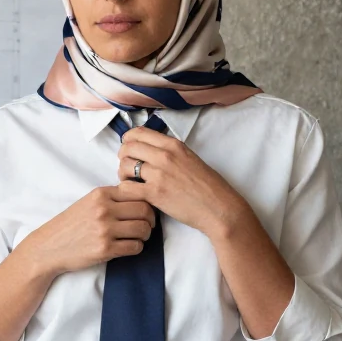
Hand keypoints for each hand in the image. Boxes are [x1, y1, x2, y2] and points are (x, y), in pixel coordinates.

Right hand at [19, 186, 156, 277]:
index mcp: (100, 194)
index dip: (147, 201)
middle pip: (144, 210)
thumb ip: (112, 197)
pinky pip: (135, 247)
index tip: (146, 210)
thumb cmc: (71, 225)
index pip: (137, 192)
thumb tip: (142, 197)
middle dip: (150, 219)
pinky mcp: (105, 249)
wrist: (50, 247)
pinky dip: (137, 247)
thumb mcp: (88, 202)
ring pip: (143, 229)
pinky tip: (129, 246)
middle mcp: (104, 209)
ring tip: (138, 237)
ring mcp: (105, 229)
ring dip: (145, 235)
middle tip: (147, 225)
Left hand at [116, 126, 253, 236]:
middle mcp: (164, 155)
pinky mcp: (155, 194)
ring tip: (131, 182)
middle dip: (122, 157)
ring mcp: (159, 174)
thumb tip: (150, 150)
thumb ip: (170, 152)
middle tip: (128, 167)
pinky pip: (127, 187)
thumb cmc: (208, 185)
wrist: (218, 208)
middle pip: (127, 147)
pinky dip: (125, 190)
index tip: (128, 148)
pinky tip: (133, 194)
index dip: (127, 140)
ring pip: (124, 166)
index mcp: (173, 145)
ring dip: (123, 174)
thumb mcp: (190, 158)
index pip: (138, 133)